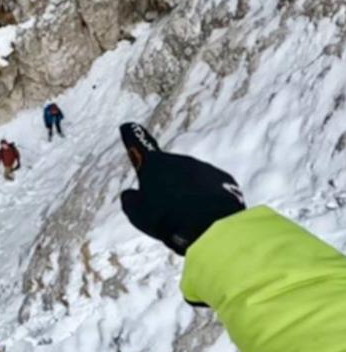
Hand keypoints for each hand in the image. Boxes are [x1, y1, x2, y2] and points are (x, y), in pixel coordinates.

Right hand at [119, 123, 245, 254]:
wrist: (209, 225)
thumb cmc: (166, 218)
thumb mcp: (137, 215)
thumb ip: (130, 201)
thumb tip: (130, 194)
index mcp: (154, 165)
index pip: (139, 145)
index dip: (131, 136)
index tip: (128, 126)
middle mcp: (179, 160)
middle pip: (167, 170)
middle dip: (165, 184)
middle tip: (163, 209)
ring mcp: (203, 168)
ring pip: (190, 179)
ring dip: (187, 193)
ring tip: (187, 219)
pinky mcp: (224, 179)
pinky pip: (210, 187)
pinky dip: (206, 198)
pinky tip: (205, 217)